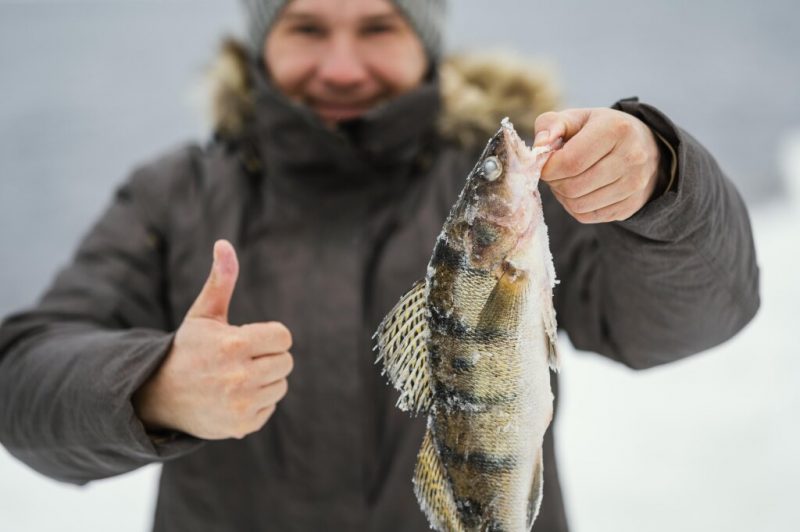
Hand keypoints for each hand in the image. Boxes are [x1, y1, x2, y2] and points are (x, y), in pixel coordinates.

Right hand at [133, 240, 293, 439]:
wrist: (160, 395)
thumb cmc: (189, 349)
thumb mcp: (204, 314)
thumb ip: (221, 280)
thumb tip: (224, 243)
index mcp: (233, 345)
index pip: (283, 337)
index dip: (269, 335)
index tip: (248, 338)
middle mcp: (238, 377)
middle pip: (285, 361)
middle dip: (267, 357)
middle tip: (240, 359)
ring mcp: (240, 405)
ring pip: (280, 385)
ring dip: (264, 380)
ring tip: (235, 378)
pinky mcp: (241, 426)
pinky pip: (270, 407)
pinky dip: (257, 402)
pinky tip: (232, 397)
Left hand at [533, 108, 661, 222]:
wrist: (643, 145)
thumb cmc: (600, 129)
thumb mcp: (577, 118)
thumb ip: (552, 125)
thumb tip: (539, 146)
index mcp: (616, 129)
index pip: (570, 162)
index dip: (548, 168)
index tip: (545, 164)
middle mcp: (631, 158)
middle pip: (573, 187)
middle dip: (554, 182)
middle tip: (555, 173)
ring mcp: (634, 185)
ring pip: (578, 206)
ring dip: (563, 196)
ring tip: (566, 180)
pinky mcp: (630, 206)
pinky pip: (587, 217)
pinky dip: (575, 207)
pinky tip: (579, 191)